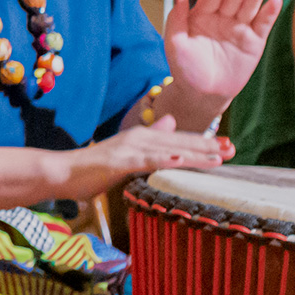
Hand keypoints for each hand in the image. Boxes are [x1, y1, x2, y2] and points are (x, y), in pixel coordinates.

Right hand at [65, 116, 230, 195]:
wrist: (62, 172)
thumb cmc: (93, 168)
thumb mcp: (127, 153)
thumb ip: (150, 138)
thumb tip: (171, 121)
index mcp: (142, 137)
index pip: (179, 139)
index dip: (204, 142)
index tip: (227, 146)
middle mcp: (139, 138)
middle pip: (180, 142)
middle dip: (208, 146)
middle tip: (232, 149)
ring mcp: (130, 149)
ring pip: (169, 150)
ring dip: (195, 153)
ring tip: (218, 157)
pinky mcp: (120, 161)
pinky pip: (147, 161)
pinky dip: (165, 160)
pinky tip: (181, 160)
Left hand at [163, 0, 284, 101]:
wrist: (202, 94)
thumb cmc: (185, 69)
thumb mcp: (175, 44)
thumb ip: (176, 19)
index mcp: (201, 15)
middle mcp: (222, 18)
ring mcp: (239, 28)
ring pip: (249, 7)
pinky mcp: (255, 40)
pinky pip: (263, 24)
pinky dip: (270, 12)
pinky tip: (276, 0)